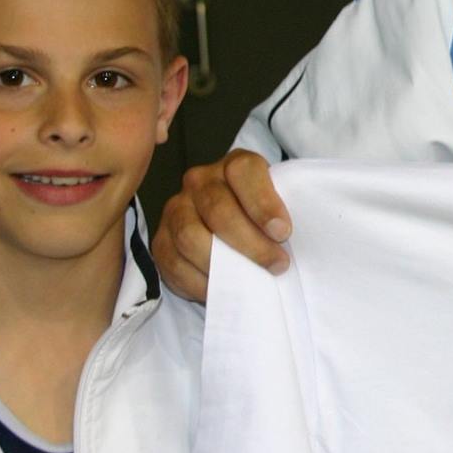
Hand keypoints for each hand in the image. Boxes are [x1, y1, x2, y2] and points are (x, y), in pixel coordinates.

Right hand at [151, 150, 290, 299]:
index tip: (283, 232)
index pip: (244, 171)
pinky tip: (222, 287)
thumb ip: (282, 216)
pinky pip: (174, 264)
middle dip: (251, 243)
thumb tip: (292, 243)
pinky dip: (199, 282)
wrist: (230, 231)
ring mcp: (176, 209)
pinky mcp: (161, 241)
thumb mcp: (279, 206)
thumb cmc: (262, 220)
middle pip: (218, 210)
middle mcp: (200, 180)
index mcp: (234, 165)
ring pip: (191, 237)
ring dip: (224, 265)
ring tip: (249, 280)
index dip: (264, 203)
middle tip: (276, 265)